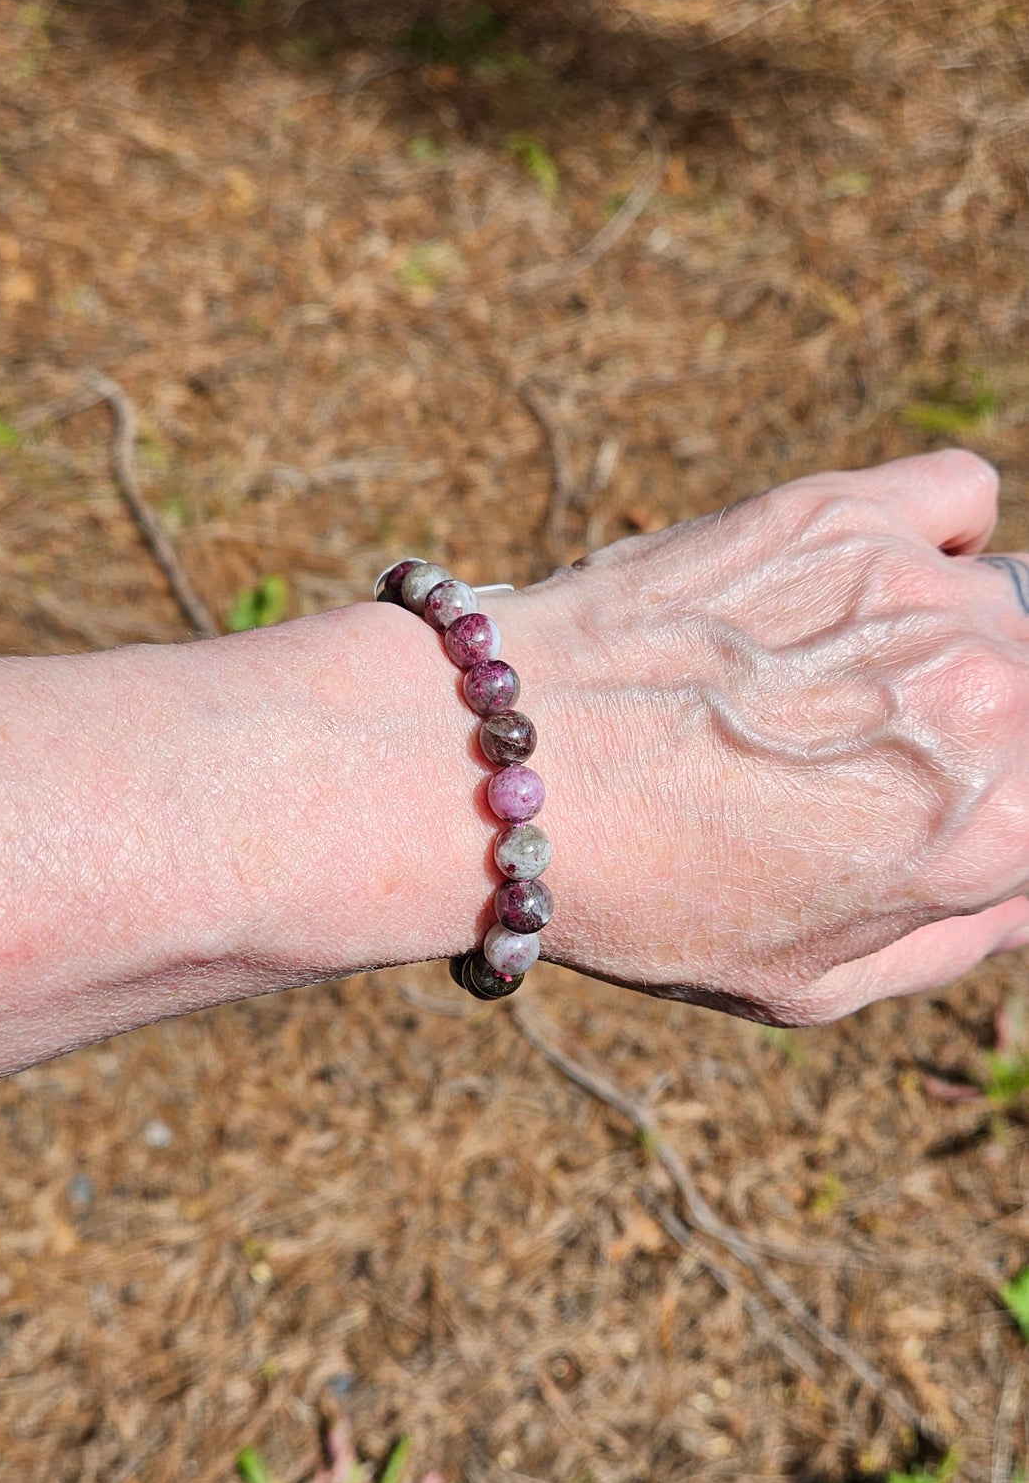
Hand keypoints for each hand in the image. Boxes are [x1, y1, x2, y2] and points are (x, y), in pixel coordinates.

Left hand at [503, 450, 1028, 1021]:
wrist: (505, 769)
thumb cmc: (647, 898)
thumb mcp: (811, 986)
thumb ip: (952, 941)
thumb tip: (1019, 896)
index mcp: (1000, 828)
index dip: (995, 811)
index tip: (933, 810)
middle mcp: (989, 699)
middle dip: (987, 737)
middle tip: (875, 759)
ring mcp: (922, 591)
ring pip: (1006, 604)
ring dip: (954, 644)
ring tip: (842, 683)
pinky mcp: (848, 508)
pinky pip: (961, 496)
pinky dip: (936, 532)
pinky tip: (866, 583)